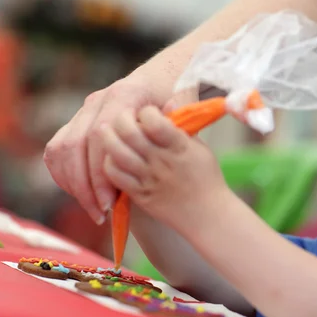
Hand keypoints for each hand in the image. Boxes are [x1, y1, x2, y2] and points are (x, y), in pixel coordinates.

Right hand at [43, 71, 184, 224]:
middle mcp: (98, 100)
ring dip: (73, 183)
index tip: (111, 202)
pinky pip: (59, 150)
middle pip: (75, 146)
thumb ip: (178, 118)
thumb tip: (174, 121)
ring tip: (94, 210)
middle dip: (85, 185)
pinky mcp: (78, 120)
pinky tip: (83, 196)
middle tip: (101, 213)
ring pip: (62, 149)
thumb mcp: (183, 104)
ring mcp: (85, 110)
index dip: (101, 173)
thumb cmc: (174, 95)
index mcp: (123, 96)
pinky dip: (66, 175)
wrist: (161, 78)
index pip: (99, 137)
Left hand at [100, 105, 229, 227]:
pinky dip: (108, 162)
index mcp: (180, 147)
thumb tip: (168, 102)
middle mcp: (162, 162)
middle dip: (121, 120)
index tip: (147, 112)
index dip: (146, 112)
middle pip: (129, 134)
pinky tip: (113, 156)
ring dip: (109, 139)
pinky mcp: (139, 194)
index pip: (153, 122)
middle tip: (123, 117)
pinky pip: (114, 175)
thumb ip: (181, 126)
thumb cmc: (205, 176)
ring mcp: (149, 179)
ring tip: (111, 132)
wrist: (207, 214)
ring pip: (116, 153)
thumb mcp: (199, 147)